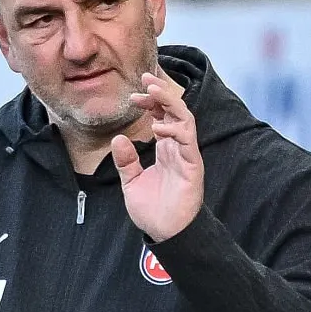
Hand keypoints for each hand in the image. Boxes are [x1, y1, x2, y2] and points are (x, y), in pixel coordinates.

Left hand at [111, 71, 203, 241]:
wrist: (165, 233)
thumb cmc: (153, 210)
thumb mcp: (131, 182)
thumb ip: (126, 161)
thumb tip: (118, 139)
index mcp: (165, 149)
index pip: (161, 116)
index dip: (150, 102)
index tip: (133, 94)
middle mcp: (177, 148)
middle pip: (174, 111)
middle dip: (161, 93)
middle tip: (145, 78)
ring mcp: (187, 155)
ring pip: (185, 119)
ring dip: (170, 103)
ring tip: (152, 91)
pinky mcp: (193, 165)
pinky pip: (187, 140)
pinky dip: (174, 129)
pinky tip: (157, 126)